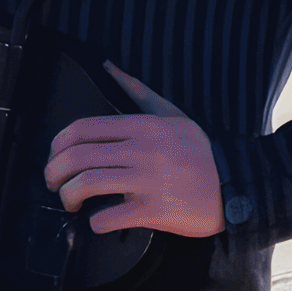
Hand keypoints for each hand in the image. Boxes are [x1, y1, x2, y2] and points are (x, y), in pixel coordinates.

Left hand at [42, 65, 227, 237]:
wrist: (238, 185)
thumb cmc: (202, 152)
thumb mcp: (173, 115)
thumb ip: (138, 93)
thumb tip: (109, 67)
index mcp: (143, 126)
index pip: (82, 129)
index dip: (57, 146)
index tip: (56, 157)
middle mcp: (143, 150)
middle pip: (77, 158)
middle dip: (54, 174)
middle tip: (55, 184)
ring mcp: (149, 181)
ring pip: (86, 185)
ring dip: (69, 197)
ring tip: (72, 203)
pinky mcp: (155, 210)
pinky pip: (108, 217)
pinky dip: (95, 223)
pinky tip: (99, 221)